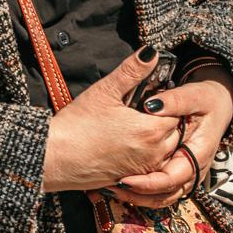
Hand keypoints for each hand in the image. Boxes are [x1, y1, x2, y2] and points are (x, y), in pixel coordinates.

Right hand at [43, 48, 184, 192]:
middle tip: (145, 110)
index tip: (151, 97)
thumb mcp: (104, 91)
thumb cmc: (77, 125)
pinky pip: (155, 167)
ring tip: (138, 127)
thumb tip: (151, 52)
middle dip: (165, 120)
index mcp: (151, 129)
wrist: (55, 158)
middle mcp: (154, 152)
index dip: (166, 102)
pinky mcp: (134, 180)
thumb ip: (132, 71)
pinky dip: (150, 156)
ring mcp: (145, 169)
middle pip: (176, 132)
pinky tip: (130, 145)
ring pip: (167, 151)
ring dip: (160, 139)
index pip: (177, 112)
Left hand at [107, 73, 232, 207]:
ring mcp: (187, 172)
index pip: (173, 178)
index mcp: (198, 153)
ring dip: (139, 197)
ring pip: (164, 196)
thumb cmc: (206, 99)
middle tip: (111, 187)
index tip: (125, 180)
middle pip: (167, 193)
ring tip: (112, 190)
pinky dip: (143, 191)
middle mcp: (194, 169)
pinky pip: (162, 189)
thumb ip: (175, 101)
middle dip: (139, 195)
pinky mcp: (178, 170)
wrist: (218, 104)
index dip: (149, 183)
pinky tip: (123, 185)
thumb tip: (151, 105)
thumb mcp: (194, 96)